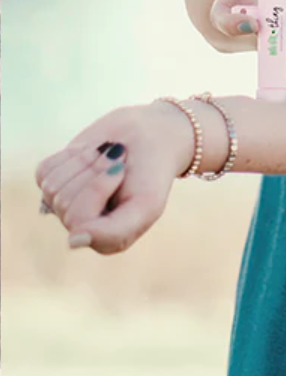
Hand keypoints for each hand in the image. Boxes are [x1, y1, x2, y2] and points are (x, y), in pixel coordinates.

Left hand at [35, 101, 190, 254]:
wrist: (150, 134)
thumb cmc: (150, 172)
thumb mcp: (145, 205)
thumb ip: (115, 232)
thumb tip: (73, 241)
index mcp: (104, 239)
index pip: (79, 220)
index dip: (100, 187)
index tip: (122, 171)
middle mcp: (80, 225)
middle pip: (64, 202)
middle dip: (93, 171)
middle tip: (117, 160)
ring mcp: (65, 203)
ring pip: (53, 187)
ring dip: (84, 162)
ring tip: (106, 155)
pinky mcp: (54, 180)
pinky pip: (45, 172)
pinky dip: (69, 156)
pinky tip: (90, 154)